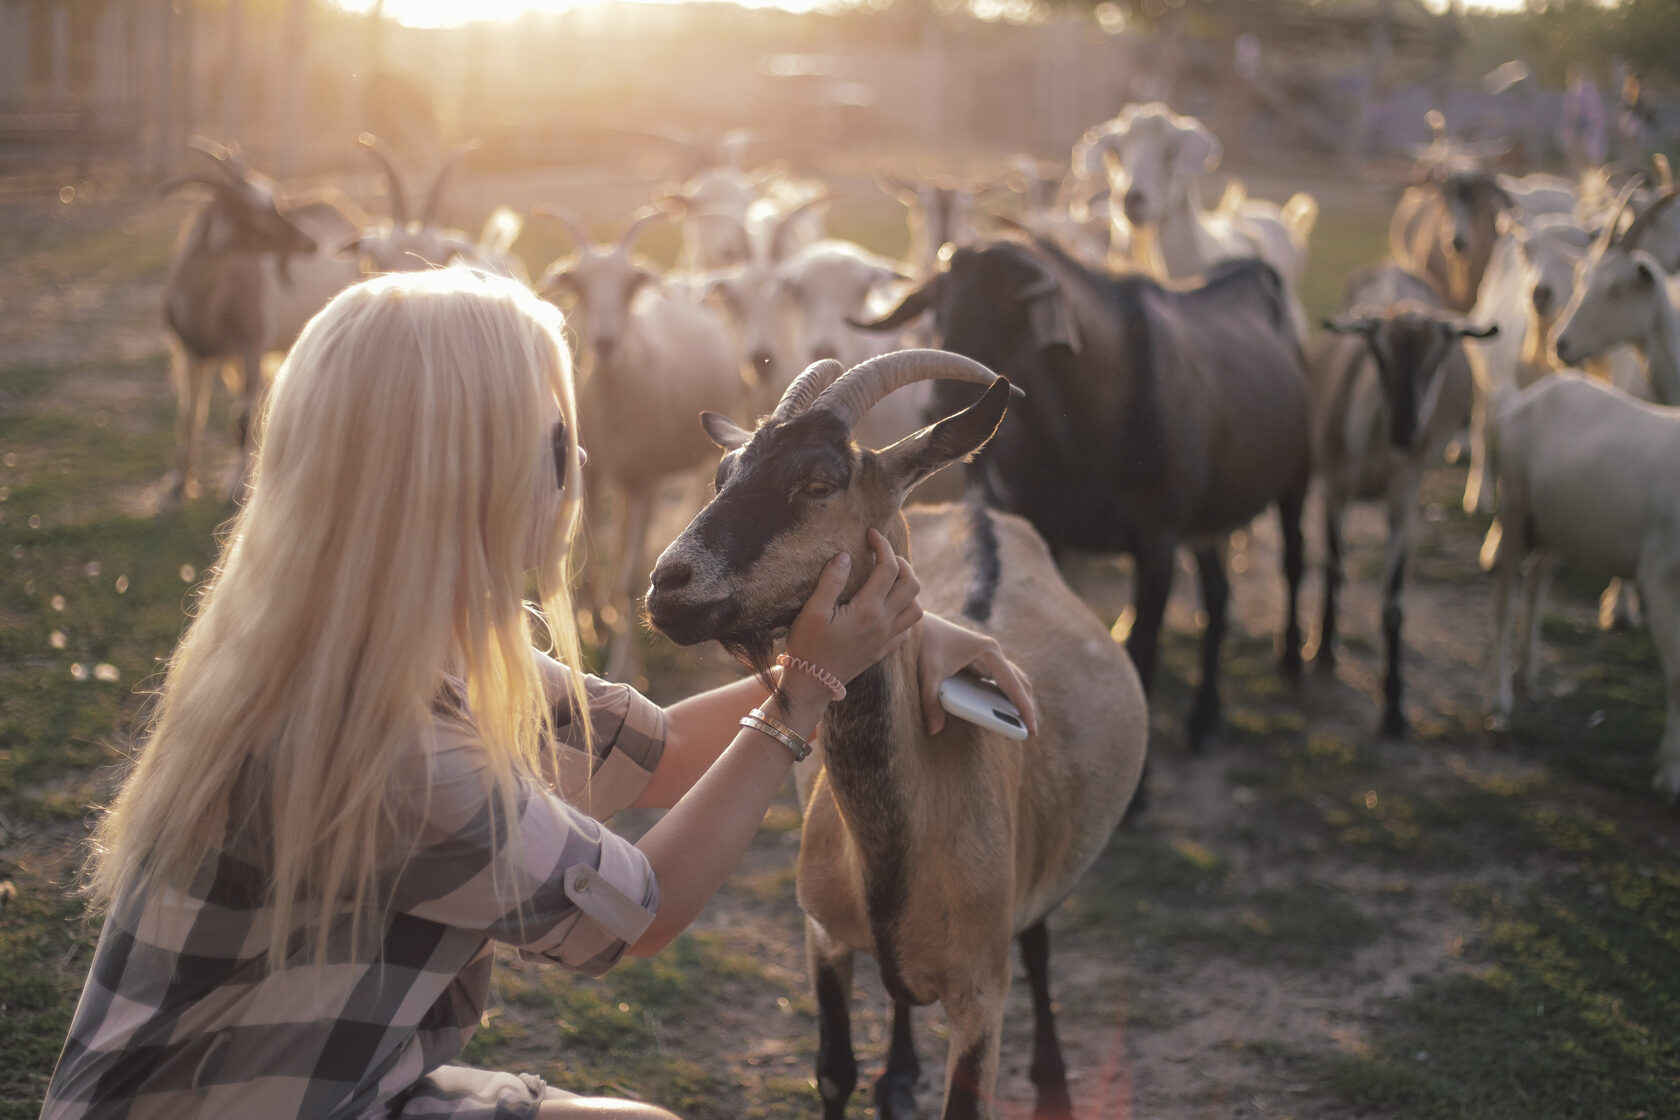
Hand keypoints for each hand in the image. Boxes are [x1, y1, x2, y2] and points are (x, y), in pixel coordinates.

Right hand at [781, 529, 921, 718]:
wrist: (812, 684)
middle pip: (912, 585)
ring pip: (917, 608)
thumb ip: (831, 581)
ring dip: (908, 589)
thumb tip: (846, 555)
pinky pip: (908, 629)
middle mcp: (883, 624)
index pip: (888, 568)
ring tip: (889, 579)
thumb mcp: (812, 611)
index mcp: (867, 610)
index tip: (870, 534)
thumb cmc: (807, 646)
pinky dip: (905, 612)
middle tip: (882, 556)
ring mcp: (886, 639)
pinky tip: (888, 607)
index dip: (882, 545)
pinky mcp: (883, 650)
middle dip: (902, 563)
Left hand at [916, 612, 1038, 735]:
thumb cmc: (923, 644)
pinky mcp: (979, 662)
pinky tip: (1001, 715)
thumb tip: (933, 730)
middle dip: (1025, 706)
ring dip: (1018, 700)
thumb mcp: (927, 672)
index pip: (1014, 685)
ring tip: (1019, 727)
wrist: (914, 624)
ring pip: (1013, 681)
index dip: (1025, 709)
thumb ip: (930, 701)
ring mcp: (987, 657)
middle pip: (1020, 683)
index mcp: (989, 652)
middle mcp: (992, 653)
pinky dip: (1005, 697)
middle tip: (1029, 733)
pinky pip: (1000, 682)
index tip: (1032, 731)